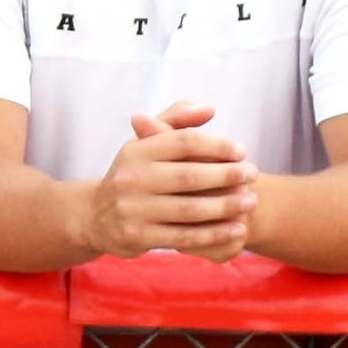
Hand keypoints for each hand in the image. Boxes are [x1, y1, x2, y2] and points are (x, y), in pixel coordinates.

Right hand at [68, 102, 257, 262]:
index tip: (242, 151)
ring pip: (189, 209)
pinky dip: (213, 234)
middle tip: (253, 174)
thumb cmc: (134, 174)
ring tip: (251, 201)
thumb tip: (209, 109)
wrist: (94, 217)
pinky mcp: (138, 237)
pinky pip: (183, 237)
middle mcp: (132, 178)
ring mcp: (133, 210)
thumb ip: (176, 121)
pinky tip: (236, 229)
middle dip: (226, 175)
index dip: (216, 146)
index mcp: (137, 150)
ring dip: (225, 206)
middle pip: (189, 176)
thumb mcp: (146, 143)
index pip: (183, 142)